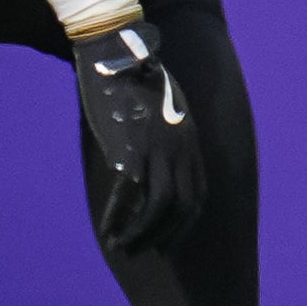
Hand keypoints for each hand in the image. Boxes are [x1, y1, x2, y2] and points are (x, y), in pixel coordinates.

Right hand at [72, 20, 205, 254]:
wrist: (118, 52)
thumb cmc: (136, 82)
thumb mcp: (161, 110)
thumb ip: (165, 137)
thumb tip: (154, 161)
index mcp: (191, 142)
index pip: (198, 195)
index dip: (185, 223)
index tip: (169, 241)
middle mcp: (182, 148)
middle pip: (184, 206)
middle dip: (166, 235)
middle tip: (145, 253)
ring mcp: (159, 147)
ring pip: (160, 206)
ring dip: (142, 233)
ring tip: (123, 248)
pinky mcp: (132, 146)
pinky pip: (130, 193)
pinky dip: (119, 216)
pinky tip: (108, 230)